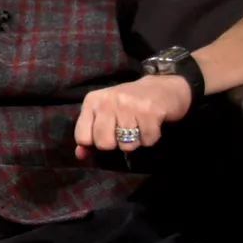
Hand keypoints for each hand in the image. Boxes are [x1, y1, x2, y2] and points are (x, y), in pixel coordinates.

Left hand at [73, 75, 192, 159]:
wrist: (163, 87)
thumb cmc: (129, 104)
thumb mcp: (104, 114)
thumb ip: (90, 134)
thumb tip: (80, 155)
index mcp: (92, 101)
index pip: (82, 137)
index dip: (95, 143)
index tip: (106, 135)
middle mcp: (108, 101)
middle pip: (104, 144)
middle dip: (116, 144)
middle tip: (125, 131)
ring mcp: (129, 105)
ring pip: (126, 145)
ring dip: (136, 141)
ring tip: (139, 125)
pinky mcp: (150, 111)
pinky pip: (146, 141)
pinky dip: (151, 138)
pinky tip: (151, 124)